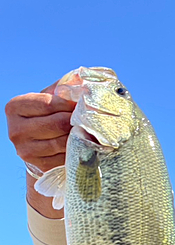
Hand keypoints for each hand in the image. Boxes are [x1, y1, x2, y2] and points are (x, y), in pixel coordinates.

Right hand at [5, 81, 75, 217]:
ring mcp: (26, 151)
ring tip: (88, 131)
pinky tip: (83, 146)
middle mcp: (16, 131)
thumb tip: (82, 79)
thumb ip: (63, 87)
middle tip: (89, 119)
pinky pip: (64, 158)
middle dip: (76, 120)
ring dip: (79, 137)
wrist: (40, 146)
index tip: (82, 103)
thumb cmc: (48, 116)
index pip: (48, 103)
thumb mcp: (50, 97)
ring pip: (62, 142)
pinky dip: (76, 152)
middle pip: (57, 124)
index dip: (68, 103)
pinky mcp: (39, 166)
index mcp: (15, 108)